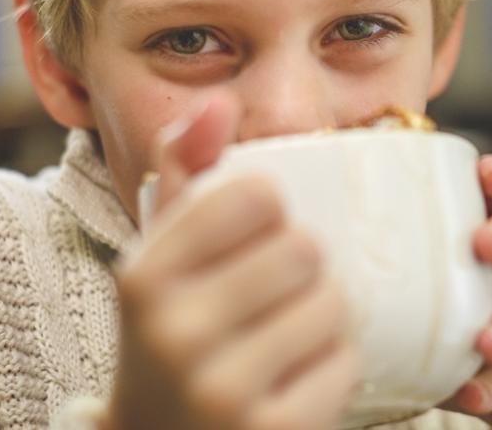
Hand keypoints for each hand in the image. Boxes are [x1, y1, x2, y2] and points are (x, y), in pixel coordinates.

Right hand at [105, 93, 359, 429]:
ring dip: (322, 314)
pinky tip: (295, 376)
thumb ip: (186, 171)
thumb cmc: (175, 329)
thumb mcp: (164, 253)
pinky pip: (347, 362)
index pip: (258, 195)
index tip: (253, 236)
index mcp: (144, 276)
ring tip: (285, 333)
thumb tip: (218, 101)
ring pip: (334, 303)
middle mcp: (176, 332)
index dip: (270, 211)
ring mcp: (223, 390)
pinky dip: (332, 365)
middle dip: (301, 267)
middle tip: (274, 293)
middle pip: (305, 247)